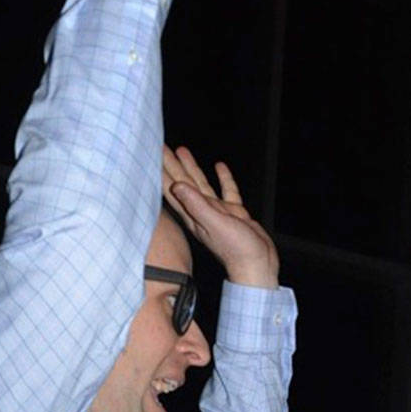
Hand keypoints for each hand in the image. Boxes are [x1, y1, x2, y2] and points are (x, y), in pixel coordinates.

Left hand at [163, 146, 278, 287]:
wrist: (258, 266)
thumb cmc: (238, 251)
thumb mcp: (215, 224)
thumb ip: (197, 205)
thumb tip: (177, 186)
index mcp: (195, 215)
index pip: (173, 189)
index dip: (163, 171)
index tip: (152, 153)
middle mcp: (202, 212)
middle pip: (183, 182)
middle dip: (172, 164)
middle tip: (161, 145)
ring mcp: (217, 213)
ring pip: (201, 184)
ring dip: (191, 168)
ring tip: (182, 150)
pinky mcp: (233, 213)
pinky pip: (227, 191)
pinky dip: (223, 179)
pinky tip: (220, 167)